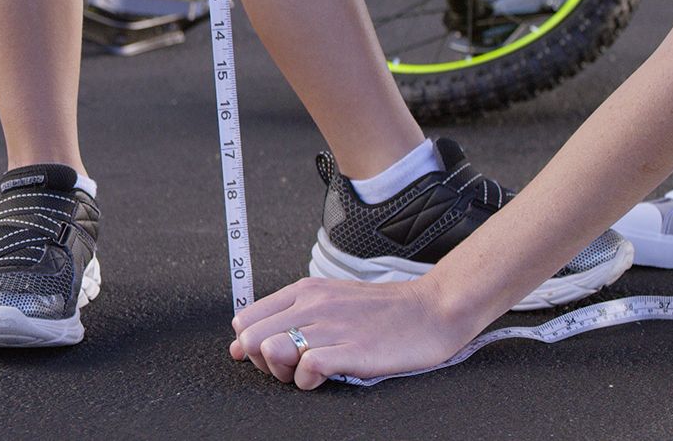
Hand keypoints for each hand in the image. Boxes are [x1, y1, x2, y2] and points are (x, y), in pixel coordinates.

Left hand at [230, 275, 481, 389]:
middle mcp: (312, 304)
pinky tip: (328, 376)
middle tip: (292, 366)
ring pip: (271, 351)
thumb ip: (285, 319)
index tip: (276, 354)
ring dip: (283, 371)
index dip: (252, 344)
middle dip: (262, 361)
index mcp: (304, 291)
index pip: (245, 319)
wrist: (433, 309)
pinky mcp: (352, 349)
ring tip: (309, 370)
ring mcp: (331, 326)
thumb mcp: (329, 302)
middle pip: (251, 339)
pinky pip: (306, 369)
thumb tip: (239, 346)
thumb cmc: (383, 311)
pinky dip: (310, 381)